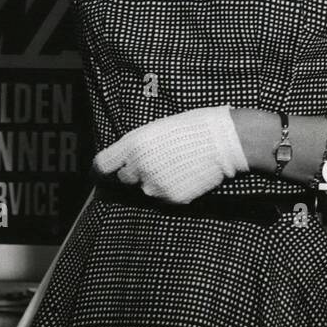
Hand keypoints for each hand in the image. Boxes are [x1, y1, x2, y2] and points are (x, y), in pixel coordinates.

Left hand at [92, 106, 248, 203]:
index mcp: (133, 145)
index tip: (103, 172)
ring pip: (146, 188)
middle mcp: (139, 167)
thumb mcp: (157, 128)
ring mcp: (155, 185)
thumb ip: (136, 146)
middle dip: (135, 172)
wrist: (224, 141)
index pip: (102, 164)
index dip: (102, 169)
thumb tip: (123, 160)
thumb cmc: (192, 127)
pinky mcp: (172, 198)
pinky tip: (187, 175)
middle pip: (125, 178)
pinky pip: (165, 196)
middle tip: (157, 161)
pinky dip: (172, 189)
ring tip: (177, 166)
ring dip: (155, 181)